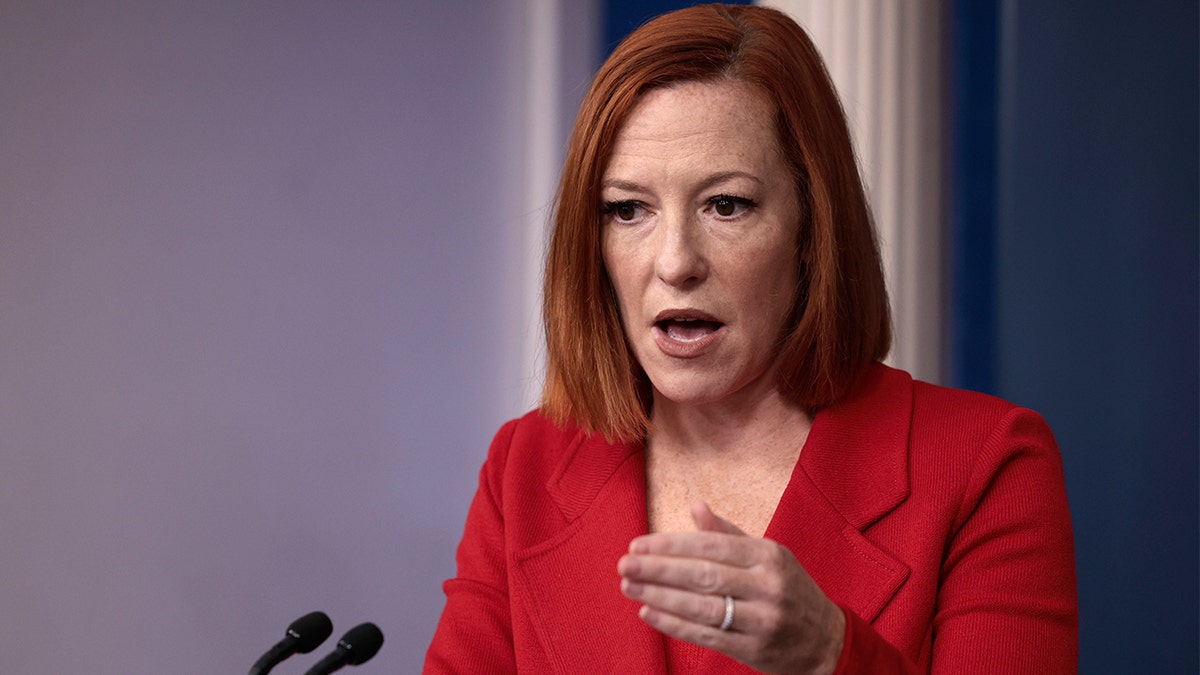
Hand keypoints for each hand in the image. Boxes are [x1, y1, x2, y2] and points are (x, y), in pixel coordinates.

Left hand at [618, 501, 844, 673]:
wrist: (825, 640)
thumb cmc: (789, 589)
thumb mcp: (768, 555)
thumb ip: (729, 533)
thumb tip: (696, 506)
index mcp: (767, 555)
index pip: (710, 546)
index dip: (671, 545)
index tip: (638, 544)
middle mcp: (766, 585)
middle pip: (703, 575)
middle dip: (658, 569)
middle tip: (625, 564)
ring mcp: (761, 619)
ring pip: (702, 606)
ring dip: (660, 596)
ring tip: (629, 587)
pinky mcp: (753, 649)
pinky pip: (707, 635)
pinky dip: (674, 625)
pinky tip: (648, 613)